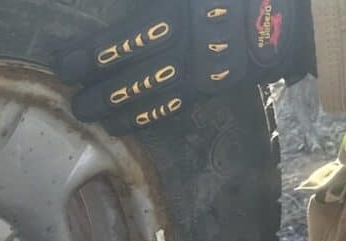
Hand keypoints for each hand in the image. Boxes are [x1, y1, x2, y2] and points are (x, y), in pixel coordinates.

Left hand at [54, 0, 314, 134]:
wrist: (280, 18)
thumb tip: (124, 4)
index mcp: (172, 17)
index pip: (121, 41)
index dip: (90, 54)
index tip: (64, 61)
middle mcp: (181, 50)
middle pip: (131, 76)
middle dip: (99, 91)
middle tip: (74, 102)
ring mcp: (196, 73)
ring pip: (149, 98)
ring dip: (118, 110)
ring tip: (93, 118)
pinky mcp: (207, 88)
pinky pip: (172, 107)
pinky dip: (146, 117)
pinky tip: (125, 124)